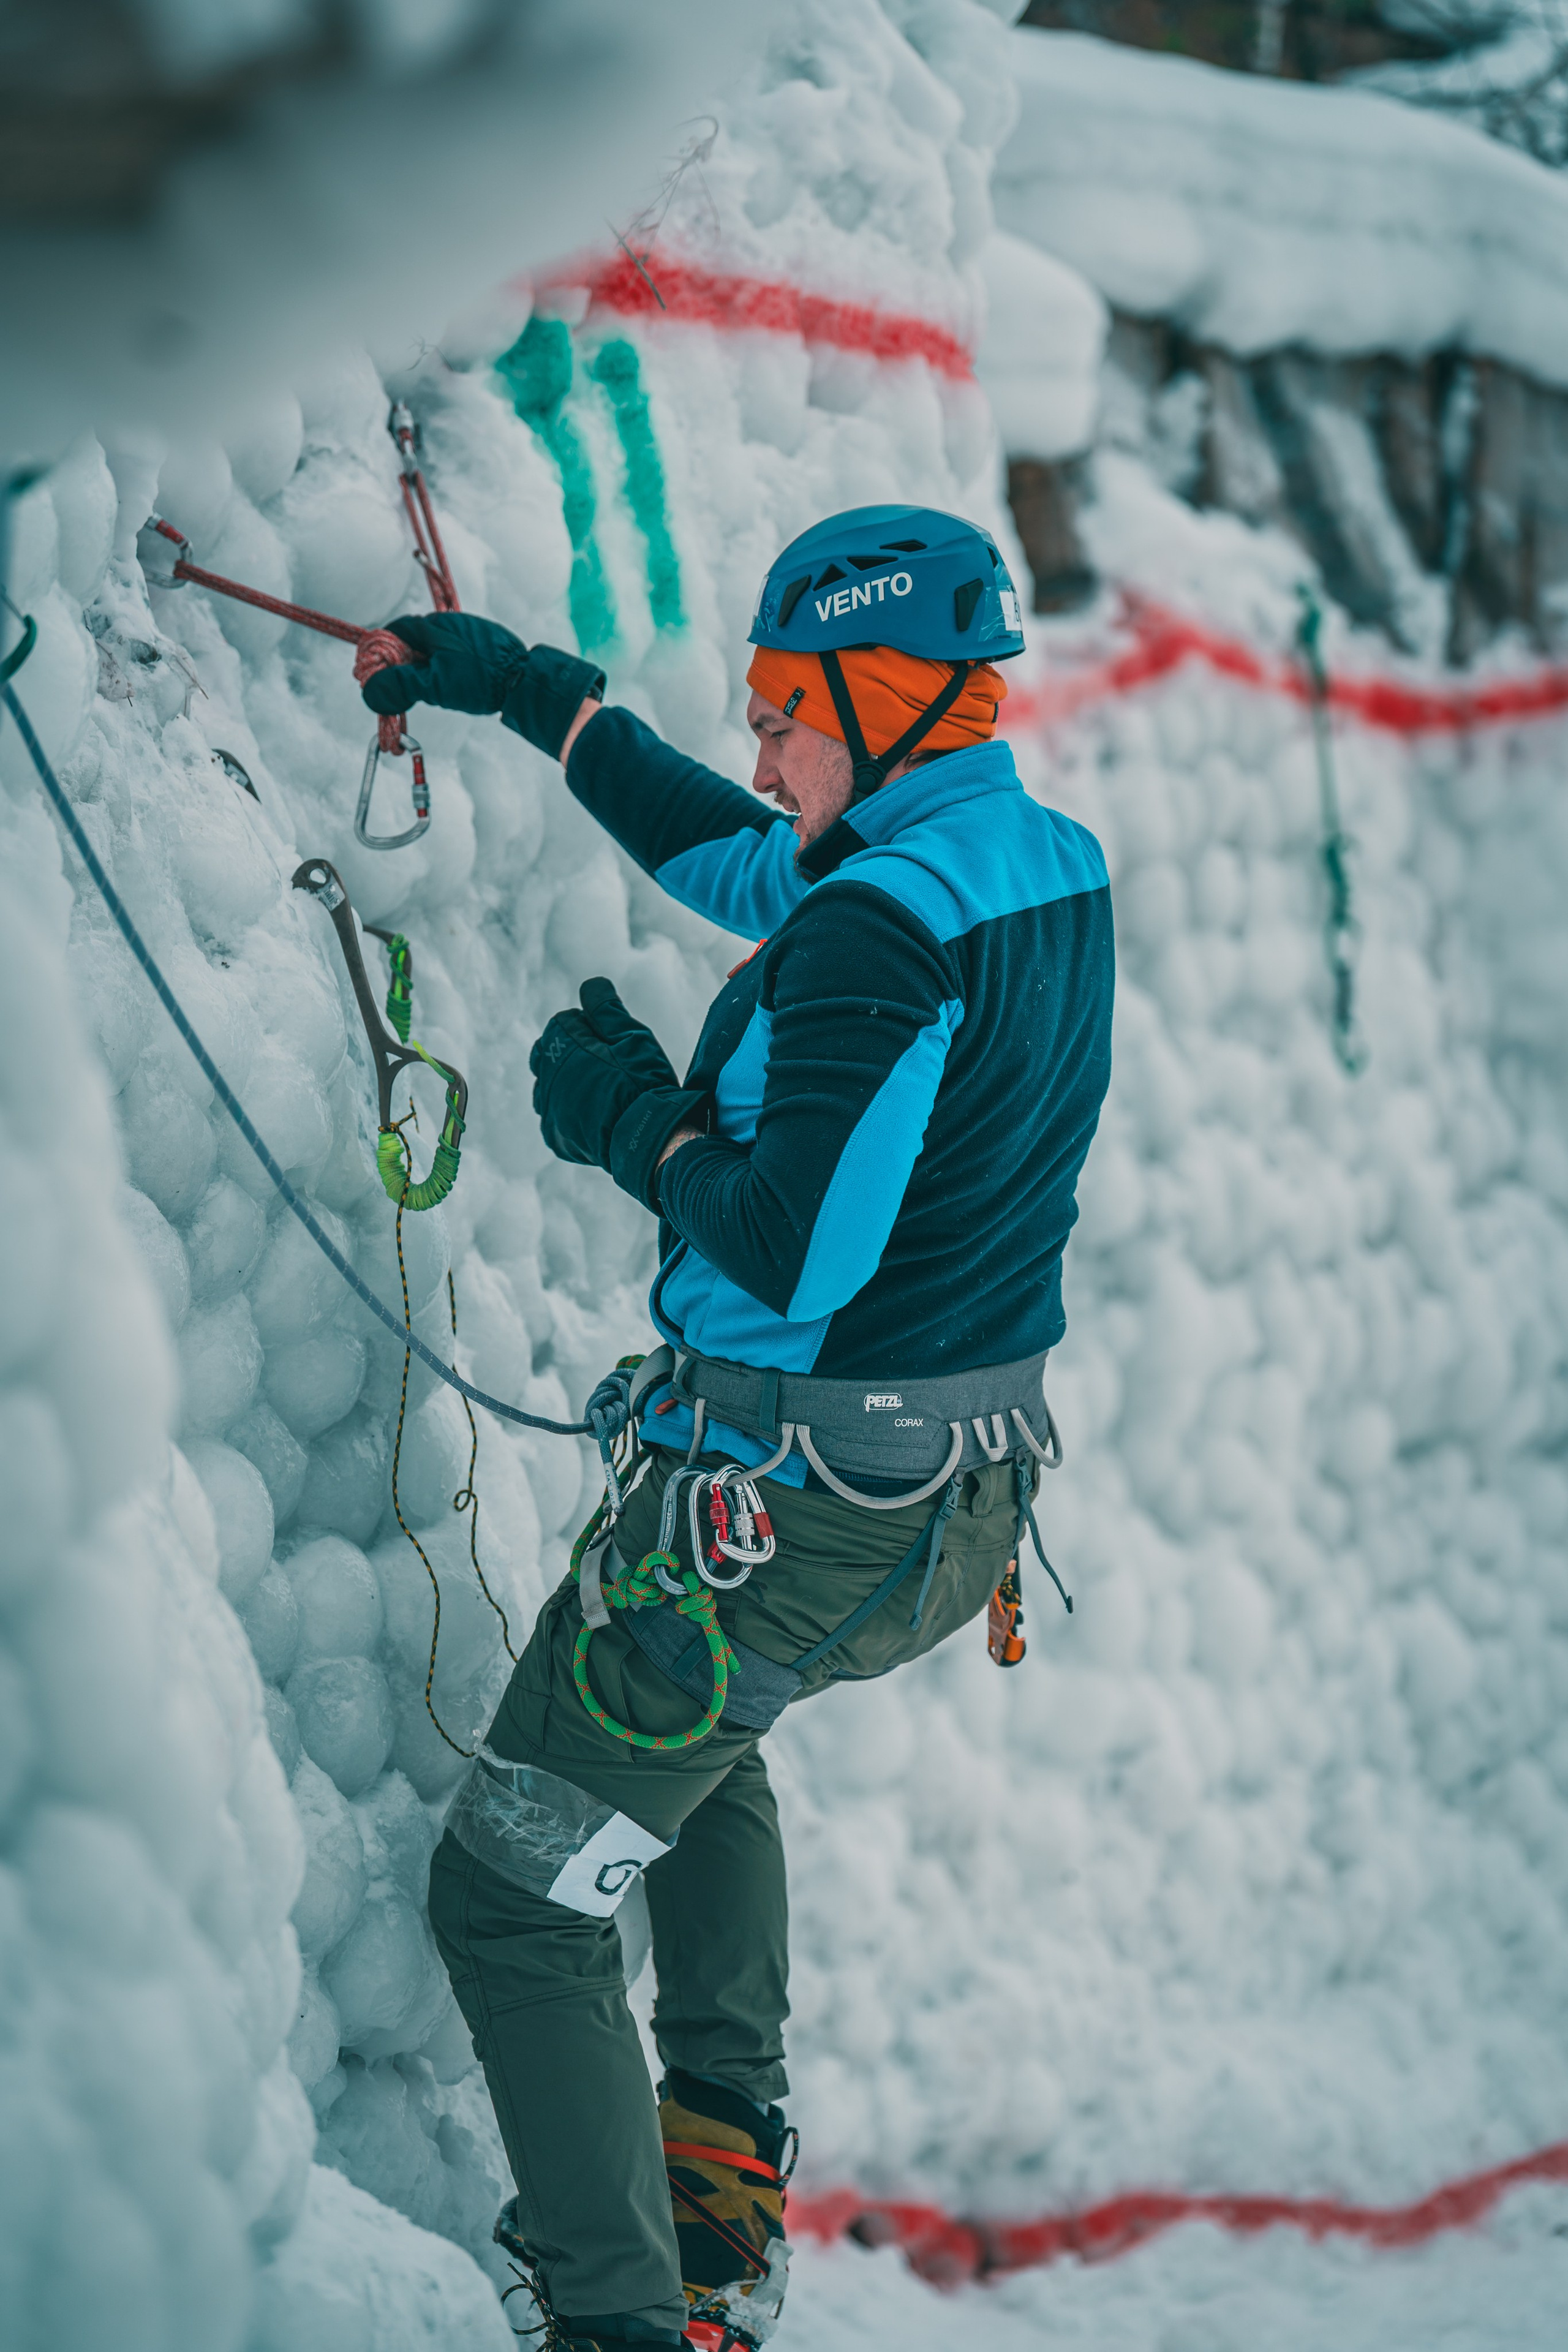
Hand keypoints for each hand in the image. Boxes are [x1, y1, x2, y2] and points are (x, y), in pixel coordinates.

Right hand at [360, 615, 604, 758]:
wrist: (527, 679)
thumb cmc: (480, 679)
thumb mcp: (434, 685)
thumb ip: (400, 686)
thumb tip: (369, 691)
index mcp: (434, 626)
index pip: (395, 631)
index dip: (381, 651)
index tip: (374, 672)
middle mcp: (451, 623)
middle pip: (414, 640)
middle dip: (401, 663)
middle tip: (398, 688)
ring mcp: (470, 632)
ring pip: (435, 648)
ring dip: (424, 667)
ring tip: (426, 691)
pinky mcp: (485, 645)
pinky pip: (454, 653)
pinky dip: (444, 668)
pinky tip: (452, 685)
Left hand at [529, 979, 707, 1207]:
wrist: (648, 1137)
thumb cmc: (643, 1081)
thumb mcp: (632, 1034)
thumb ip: (605, 1007)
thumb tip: (590, 985)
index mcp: (560, 1045)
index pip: (563, 1022)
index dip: (590, 1028)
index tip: (614, 1042)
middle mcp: (546, 1075)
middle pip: (548, 1052)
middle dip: (571, 1053)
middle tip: (607, 1064)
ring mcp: (548, 1108)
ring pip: (548, 1086)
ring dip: (567, 1083)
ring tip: (601, 1091)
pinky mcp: (555, 1136)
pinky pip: (555, 1117)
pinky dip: (570, 1113)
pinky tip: (595, 1114)